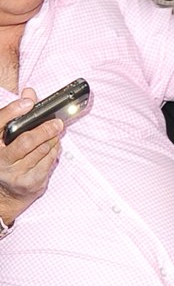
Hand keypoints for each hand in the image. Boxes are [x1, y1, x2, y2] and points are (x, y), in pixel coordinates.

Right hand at [0, 89, 62, 224]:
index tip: (28, 102)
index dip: (13, 111)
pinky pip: (49, 161)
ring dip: (52, 139)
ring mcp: (14, 174)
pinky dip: (54, 151)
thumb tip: (29, 92)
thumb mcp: (6, 136)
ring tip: (55, 132)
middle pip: (26, 140)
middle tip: (57, 123)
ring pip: (42, 150)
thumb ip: (17, 114)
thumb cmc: (8, 157)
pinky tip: (52, 147)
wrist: (6, 193)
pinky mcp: (30, 183)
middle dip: (45, 129)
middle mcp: (0, 160)